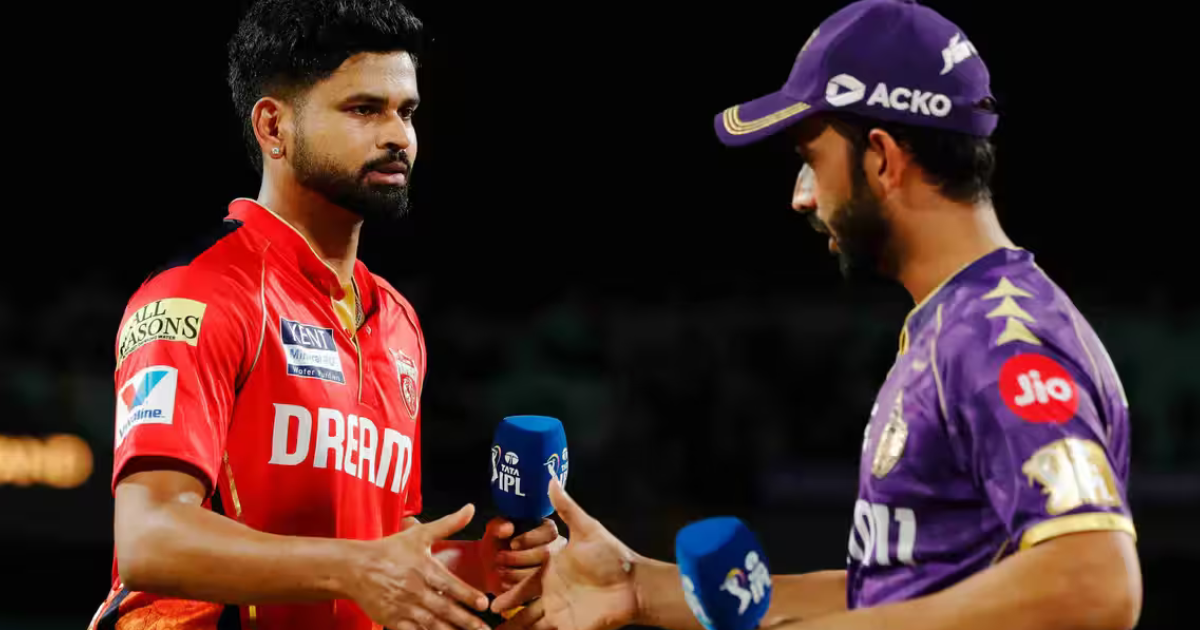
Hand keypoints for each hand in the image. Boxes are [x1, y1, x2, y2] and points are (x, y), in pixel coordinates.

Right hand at [351, 504, 491, 629]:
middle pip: (445, 608)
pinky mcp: (392, 620)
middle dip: (466, 621)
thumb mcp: (419, 534)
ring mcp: (404, 607)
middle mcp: (416, 590)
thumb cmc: (389, 550)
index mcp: (425, 569)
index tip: (484, 603)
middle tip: (484, 629)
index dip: (467, 594)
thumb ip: (449, 524)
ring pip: (431, 624)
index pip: (450, 584)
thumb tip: (470, 508)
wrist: (354, 568)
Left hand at [480, 516, 566, 594]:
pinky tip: (504, 584)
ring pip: (543, 574)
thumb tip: (507, 528)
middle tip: (499, 558)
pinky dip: (518, 590)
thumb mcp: (494, 532)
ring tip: (500, 571)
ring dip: (517, 574)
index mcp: (547, 530)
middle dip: (521, 558)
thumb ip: (498, 525)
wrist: (491, 568)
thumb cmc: (497, 544)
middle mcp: (556, 549)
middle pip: (547, 553)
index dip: (530, 538)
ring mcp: (554, 571)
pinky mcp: (545, 589)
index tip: (512, 544)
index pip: (549, 530)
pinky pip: (536, 591)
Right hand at [490, 479, 639, 629]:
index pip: (525, 575)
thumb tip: (551, 479)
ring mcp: (559, 609)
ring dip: (513, 625)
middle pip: (522, 601)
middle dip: (505, 605)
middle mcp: (553, 590)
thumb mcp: (587, 529)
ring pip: (528, 620)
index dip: (509, 580)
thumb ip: (566, 507)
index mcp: (554, 568)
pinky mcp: (567, 626)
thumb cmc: (613, 556)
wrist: (634, 585)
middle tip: (486, 608)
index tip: (493, 579)